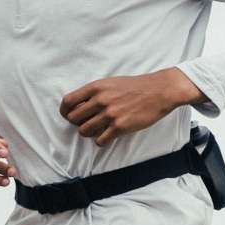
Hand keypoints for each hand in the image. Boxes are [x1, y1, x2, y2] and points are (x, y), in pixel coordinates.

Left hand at [59, 69, 203, 146]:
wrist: (159, 91)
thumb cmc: (135, 86)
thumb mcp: (110, 83)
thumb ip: (94, 92)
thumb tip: (79, 105)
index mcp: (96, 87)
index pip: (68, 102)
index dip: (65, 112)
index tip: (69, 116)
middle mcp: (100, 100)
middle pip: (74, 119)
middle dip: (78, 123)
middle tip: (88, 123)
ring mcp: (109, 114)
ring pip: (84, 131)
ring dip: (89, 133)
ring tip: (99, 130)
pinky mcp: (119, 127)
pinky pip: (100, 140)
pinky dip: (101, 141)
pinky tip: (108, 136)